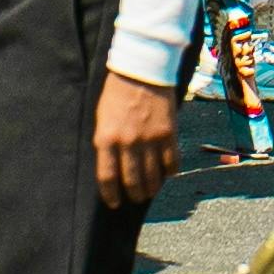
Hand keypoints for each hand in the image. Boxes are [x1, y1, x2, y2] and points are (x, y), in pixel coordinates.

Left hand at [92, 69, 177, 213]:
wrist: (141, 69)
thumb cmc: (117, 92)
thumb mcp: (102, 117)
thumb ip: (106, 141)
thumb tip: (113, 166)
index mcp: (106, 138)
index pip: (107, 177)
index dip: (111, 195)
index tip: (114, 203)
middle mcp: (128, 142)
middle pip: (132, 180)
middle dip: (134, 194)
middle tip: (136, 198)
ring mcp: (150, 139)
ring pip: (152, 175)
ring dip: (152, 188)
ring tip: (151, 190)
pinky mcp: (168, 133)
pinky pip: (171, 161)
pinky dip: (170, 171)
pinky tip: (168, 173)